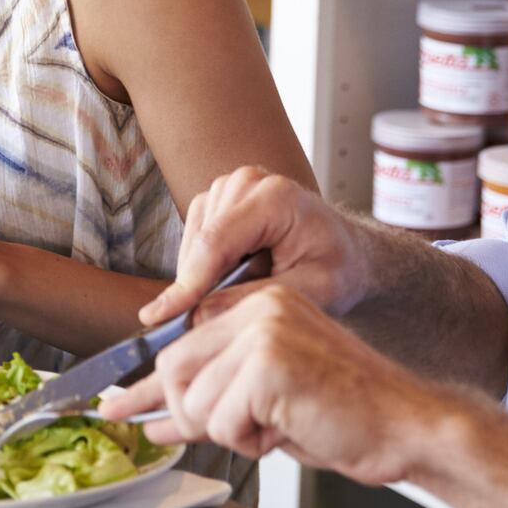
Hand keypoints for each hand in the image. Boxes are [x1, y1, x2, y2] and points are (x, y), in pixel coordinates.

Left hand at [102, 284, 455, 481]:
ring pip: (192, 399)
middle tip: (217, 433)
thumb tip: (154, 421)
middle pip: (173, 369)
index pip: (179, 343)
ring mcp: (262, 330)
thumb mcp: (265, 399)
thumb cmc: (344, 414)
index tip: (118, 407)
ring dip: (227, 432)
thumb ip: (211, 399)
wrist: (405, 423)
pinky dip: (248, 442)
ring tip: (275, 427)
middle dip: (185, 416)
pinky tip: (287, 429)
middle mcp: (257, 307)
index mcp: (258, 304)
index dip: (152, 388)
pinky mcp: (268, 363)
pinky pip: (221, 421)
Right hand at [140, 166, 373, 330]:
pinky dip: (203, 268)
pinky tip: (231, 283)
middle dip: (198, 287)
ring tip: (243, 296)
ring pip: (193, 242)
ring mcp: (228, 187)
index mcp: (274, 196)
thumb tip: (201, 314)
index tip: (159, 318)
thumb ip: (260, 298)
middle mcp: (246, 181)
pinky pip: (194, 240)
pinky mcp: (217, 201)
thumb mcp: (316, 291)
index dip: (187, 284)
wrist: (349, 253)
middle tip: (216, 325)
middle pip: (200, 242)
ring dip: (203, 277)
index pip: (216, 242)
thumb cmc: (339, 269)